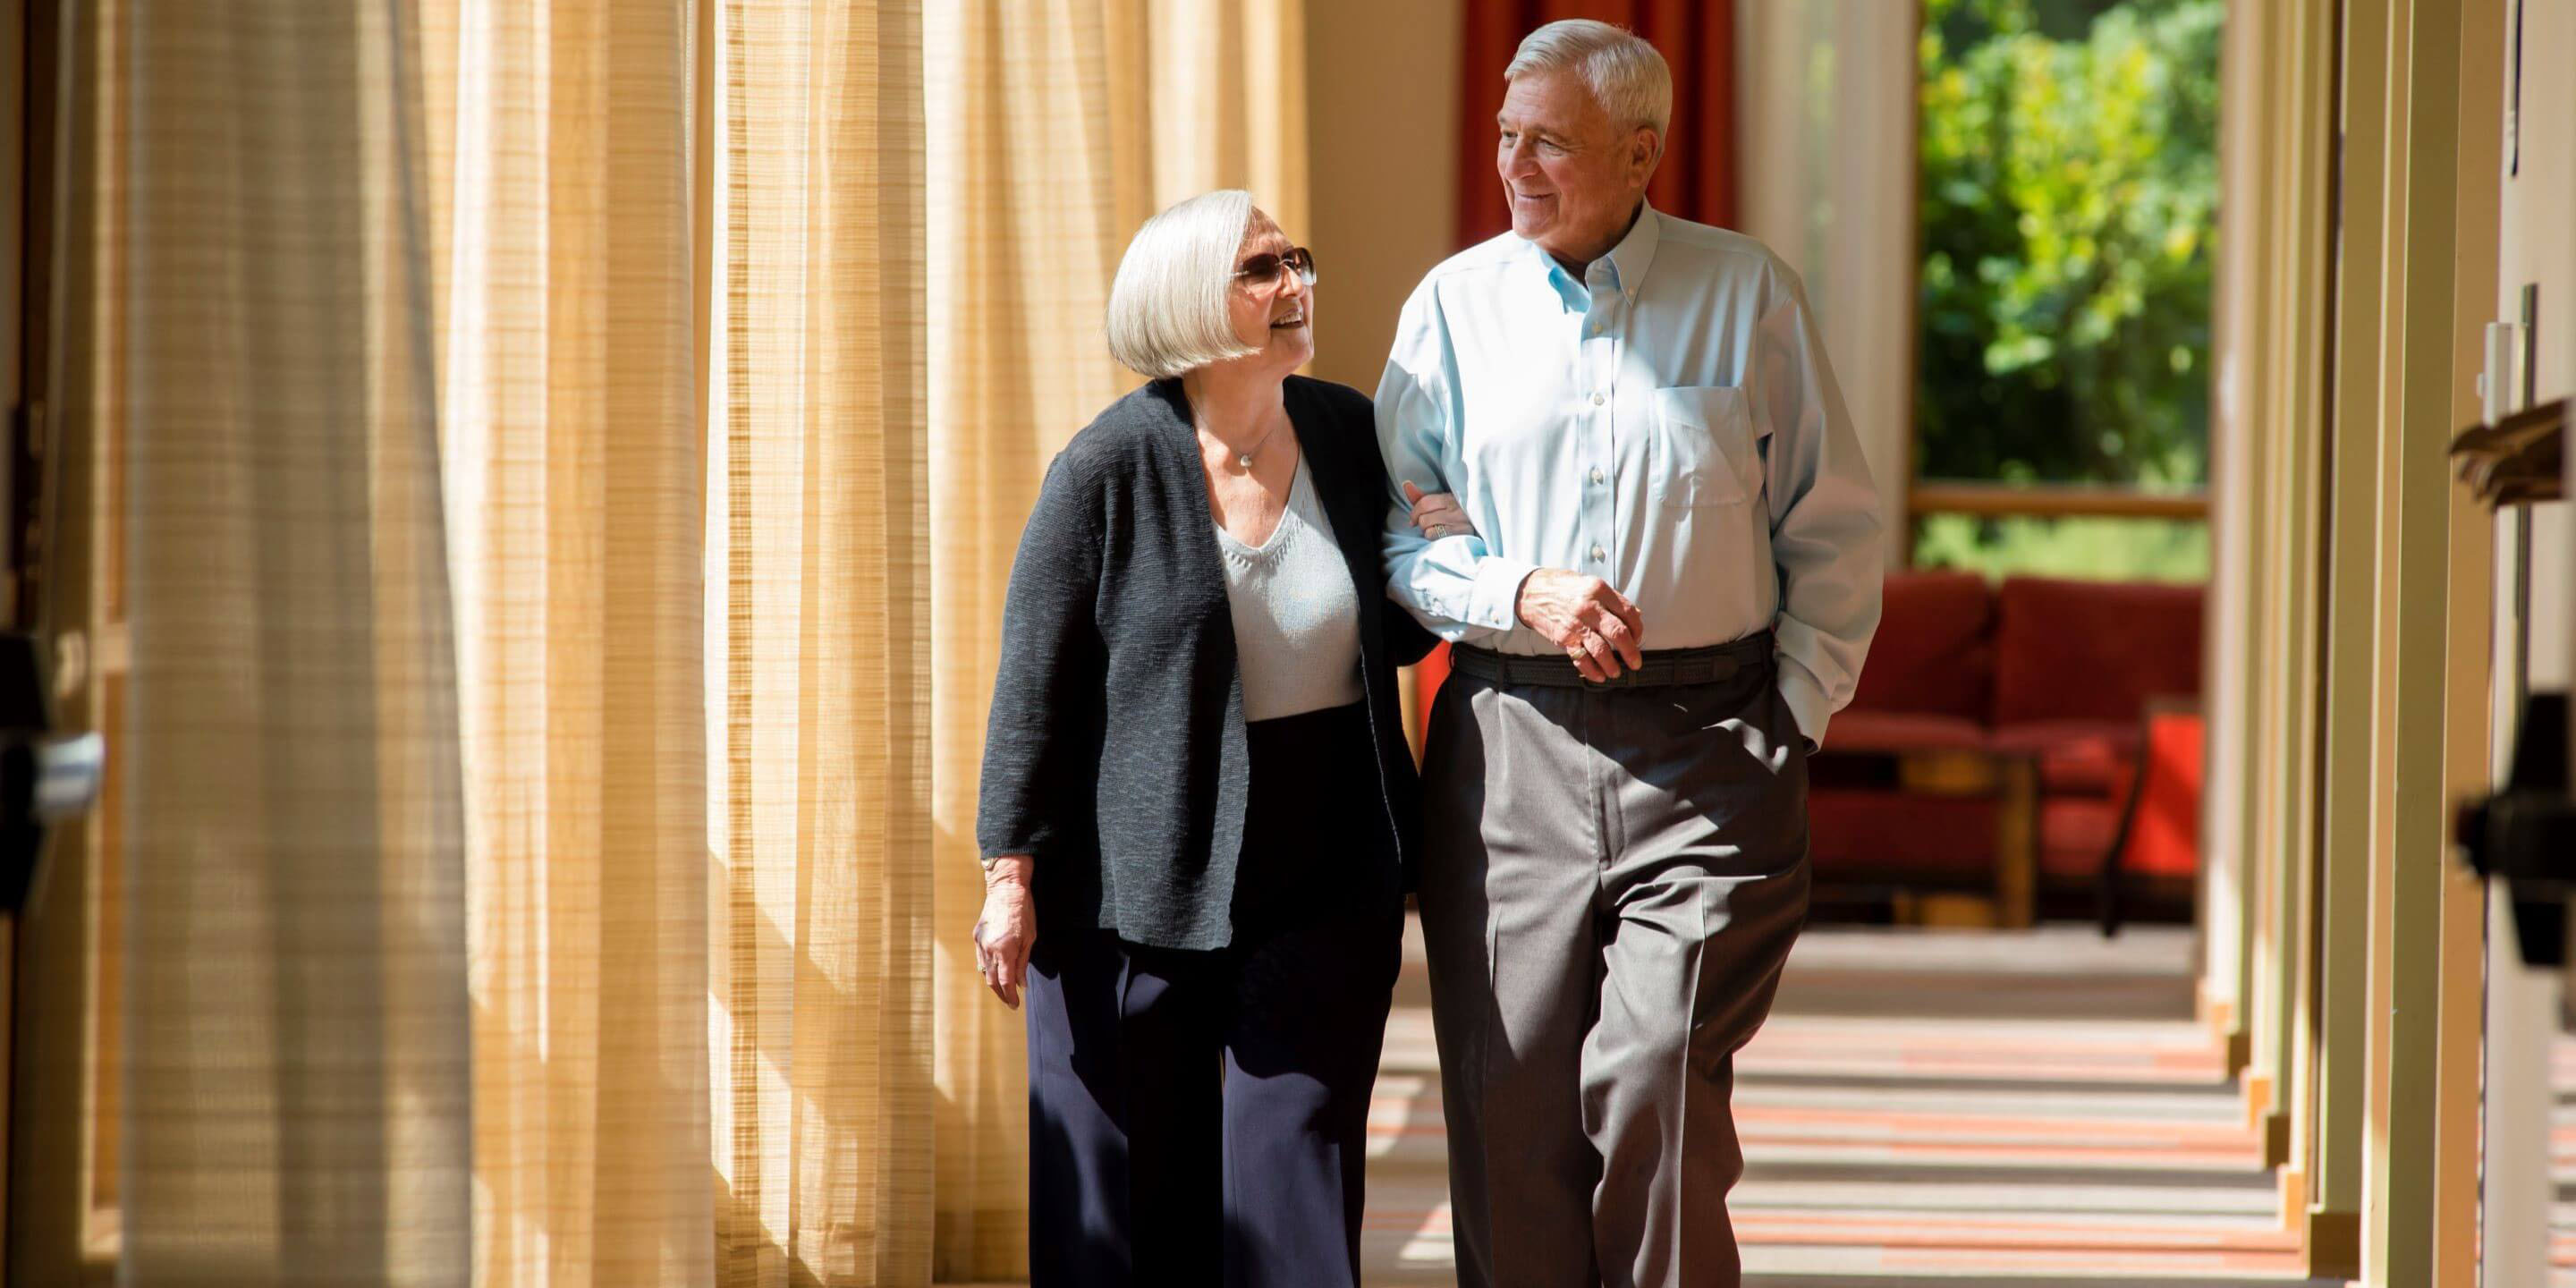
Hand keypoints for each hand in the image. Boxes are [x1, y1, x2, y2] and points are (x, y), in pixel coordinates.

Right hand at [971, 856, 1035, 1008]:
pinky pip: (980, 958)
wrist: (1006, 888)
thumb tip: (1021, 984)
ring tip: (1004, 990)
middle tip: (1010, 1001)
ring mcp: (980, 942)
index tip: (1016, 1005)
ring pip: (983, 971)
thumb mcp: (1030, 938)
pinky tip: (994, 972)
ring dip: (993, 982)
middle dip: (1001, 994)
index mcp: (1004, 949)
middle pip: (992, 980)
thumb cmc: (1023, 911)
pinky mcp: (977, 936)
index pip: (1006, 981)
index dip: (1011, 996)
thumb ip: (1023, 963)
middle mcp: (989, 948)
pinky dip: (987, 968)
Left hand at [1402, 480, 1478, 542]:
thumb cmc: (1456, 516)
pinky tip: (1442, 537)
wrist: (1481, 529)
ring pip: (1428, 528)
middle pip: (1424, 518)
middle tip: (1428, 525)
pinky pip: (1435, 536)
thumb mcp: (1441, 503)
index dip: (1415, 512)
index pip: (1424, 503)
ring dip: (1428, 531)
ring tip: (1438, 530)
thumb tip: (1406, 484)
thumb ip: (1422, 497)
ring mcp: (1460, 523)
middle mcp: (1457, 509)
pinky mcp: (1461, 536)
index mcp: (1452, 498)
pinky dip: (1435, 538)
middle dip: (1422, 523)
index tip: (1413, 520)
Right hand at [1515, 568, 1644, 681]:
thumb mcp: (1590, 584)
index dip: (1637, 629)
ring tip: (1616, 672)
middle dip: (1631, 652)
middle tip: (1635, 662)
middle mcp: (1589, 607)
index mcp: (1599, 590)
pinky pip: (1581, 659)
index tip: (1638, 638)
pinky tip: (1599, 675)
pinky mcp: (1564, 638)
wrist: (1532, 593)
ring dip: (1612, 665)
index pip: (1628, 613)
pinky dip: (1592, 670)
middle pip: (1618, 633)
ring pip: (1601, 650)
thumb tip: (1635, 616)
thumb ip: (1612, 600)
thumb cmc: (1564, 588)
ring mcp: (1576, 624)